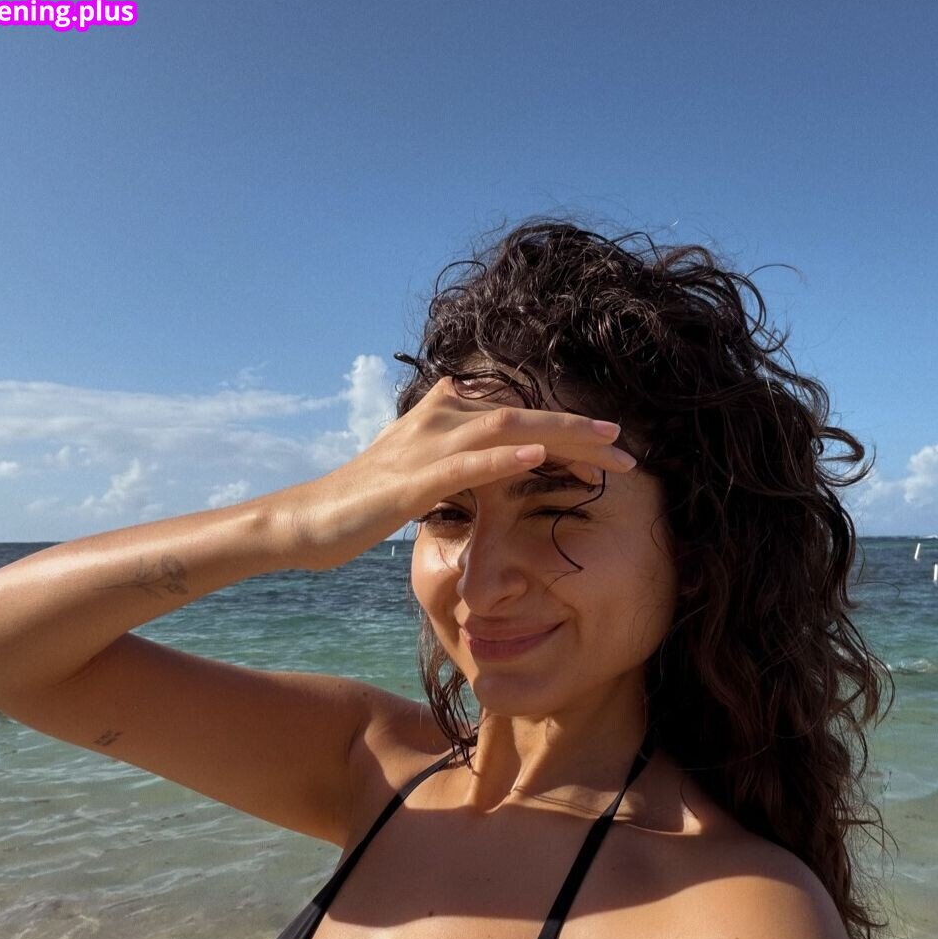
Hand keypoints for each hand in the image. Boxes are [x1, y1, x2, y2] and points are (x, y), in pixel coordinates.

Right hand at [273, 376, 636, 568]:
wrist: (308, 521)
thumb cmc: (362, 500)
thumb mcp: (415, 468)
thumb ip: (452, 451)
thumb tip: (483, 439)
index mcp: (444, 418)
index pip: (519, 418)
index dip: (569, 432)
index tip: (612, 453)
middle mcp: (439, 422)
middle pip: (524, 417)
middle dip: (581, 433)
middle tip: (629, 451)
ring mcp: (425, 448)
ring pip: (505, 430)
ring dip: (561, 435)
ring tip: (605, 445)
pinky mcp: (410, 481)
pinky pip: (465, 466)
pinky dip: (503, 459)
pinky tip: (539, 456)